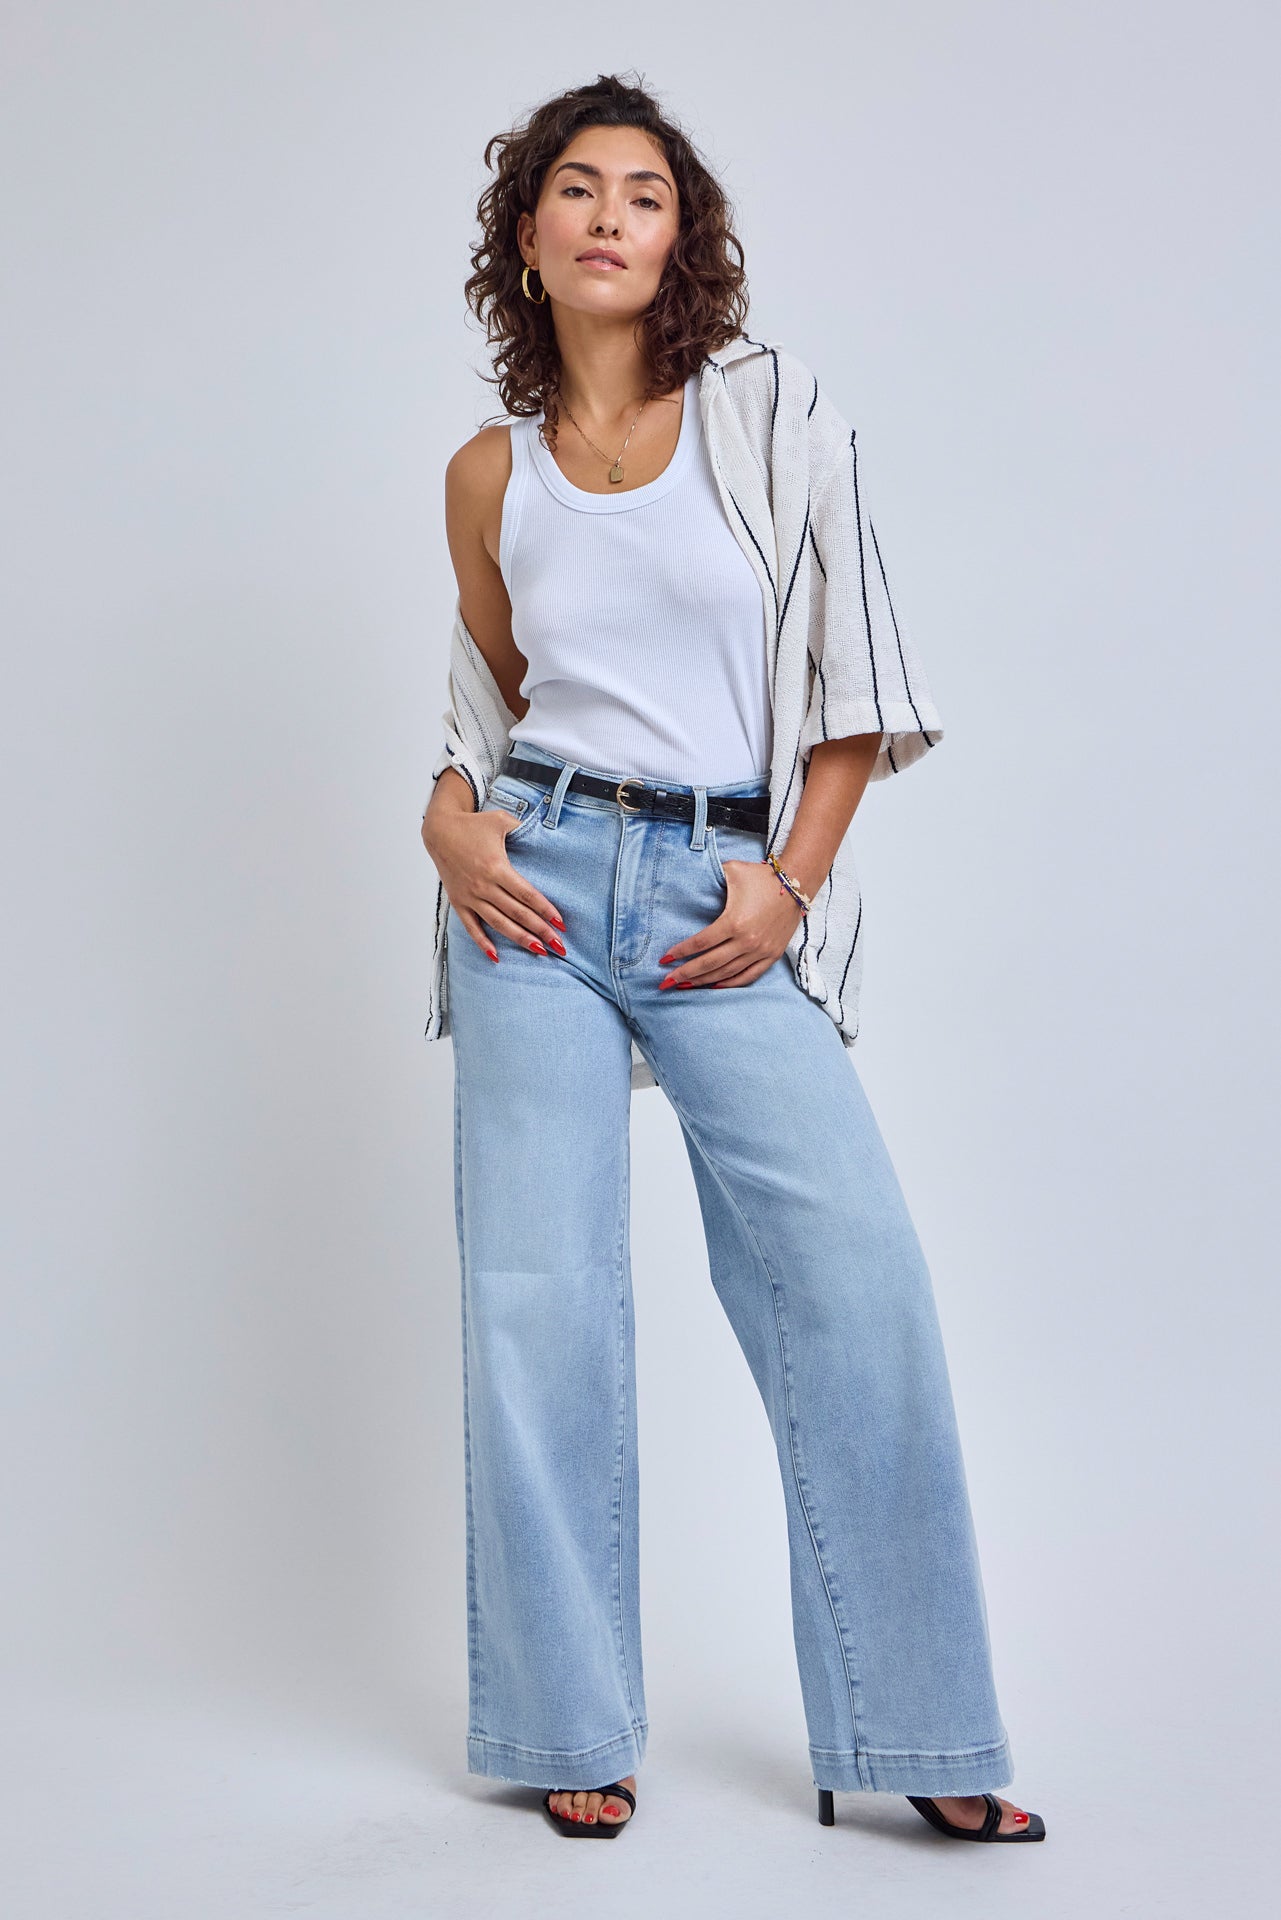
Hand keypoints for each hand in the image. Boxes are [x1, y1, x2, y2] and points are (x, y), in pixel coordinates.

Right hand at [423, 804, 565, 960]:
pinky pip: (471, 927)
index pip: (526, 894)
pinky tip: (496, 956)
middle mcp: (484, 885)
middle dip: (540, 930)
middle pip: (517, 913)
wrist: (439, 830)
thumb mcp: (501, 821)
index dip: (545, 910)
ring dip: (519, 938)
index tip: (560, 923)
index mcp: (496, 867)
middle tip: (559, 945)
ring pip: (498, 923)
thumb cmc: (473, 825)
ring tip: (539, 951)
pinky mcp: (459, 902)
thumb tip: (547, 835)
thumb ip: (524, 829)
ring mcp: (470, 896)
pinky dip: (483, 943)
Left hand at [658, 858, 802, 988]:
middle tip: (665, 982)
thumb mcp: (732, 870)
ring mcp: (760, 951)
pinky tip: (714, 986)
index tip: (664, 959)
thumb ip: (710, 876)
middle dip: (685, 974)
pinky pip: (748, 976)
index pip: (701, 943)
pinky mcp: (771, 955)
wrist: (796, 883)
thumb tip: (691, 879)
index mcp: (734, 921)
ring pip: (726, 973)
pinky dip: (730, 983)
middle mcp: (747, 940)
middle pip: (709, 963)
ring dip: (703, 981)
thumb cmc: (761, 877)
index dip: (680, 952)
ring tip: (684, 985)